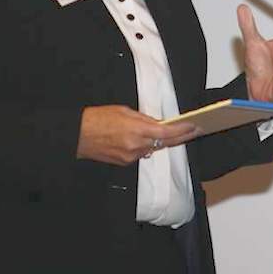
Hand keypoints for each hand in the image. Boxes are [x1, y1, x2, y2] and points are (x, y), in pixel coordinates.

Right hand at [76, 105, 200, 165]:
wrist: (78, 135)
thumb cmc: (97, 118)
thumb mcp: (123, 110)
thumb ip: (143, 118)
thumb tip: (157, 123)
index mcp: (137, 130)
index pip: (167, 133)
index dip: (183, 131)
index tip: (193, 126)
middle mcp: (136, 146)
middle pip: (165, 143)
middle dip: (180, 137)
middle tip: (193, 131)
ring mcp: (131, 157)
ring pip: (152, 149)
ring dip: (159, 141)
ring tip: (166, 132)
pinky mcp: (124, 163)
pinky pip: (141, 154)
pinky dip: (144, 146)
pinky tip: (142, 139)